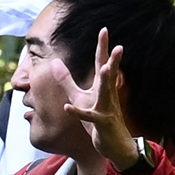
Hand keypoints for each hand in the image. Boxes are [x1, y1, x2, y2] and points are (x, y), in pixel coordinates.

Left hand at [57, 25, 139, 166]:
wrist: (115, 145)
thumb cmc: (99, 119)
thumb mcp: (79, 97)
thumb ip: (67, 80)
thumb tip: (54, 62)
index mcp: (102, 87)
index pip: (101, 63)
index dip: (103, 47)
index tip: (104, 30)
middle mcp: (107, 95)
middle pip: (109, 74)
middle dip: (113, 60)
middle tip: (120, 46)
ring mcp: (106, 109)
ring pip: (106, 93)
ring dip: (105, 81)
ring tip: (104, 68)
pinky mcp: (102, 124)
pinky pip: (90, 116)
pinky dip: (79, 112)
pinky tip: (67, 107)